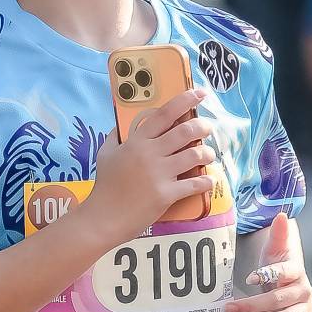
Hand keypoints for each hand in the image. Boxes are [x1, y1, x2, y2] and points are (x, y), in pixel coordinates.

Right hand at [80, 87, 215, 246]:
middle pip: (185, 131)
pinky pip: (194, 183)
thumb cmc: (105, 186)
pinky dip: (206, 181)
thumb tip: (122, 124)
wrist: (103, 218)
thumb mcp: (105, 154)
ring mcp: (159, 174)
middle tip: (207, 128)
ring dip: (206, 153)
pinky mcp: (166, 194)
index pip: (164, 114)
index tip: (200, 93)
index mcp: (136, 141)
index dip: (185, 100)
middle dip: (202, 126)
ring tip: (208, 155)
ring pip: (194, 155)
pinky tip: (209, 180)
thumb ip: (115, 136)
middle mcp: (150, 154)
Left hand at [227, 212, 311, 311]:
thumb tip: (282, 215)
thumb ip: (278, 234)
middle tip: (230, 307)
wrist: (286, 280)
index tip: (249, 278)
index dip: (268, 275)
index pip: (285, 272)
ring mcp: (305, 308)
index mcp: (296, 270)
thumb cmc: (276, 264)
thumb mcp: (274, 248)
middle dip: (253, 305)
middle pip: (279, 300)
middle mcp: (303, 290)